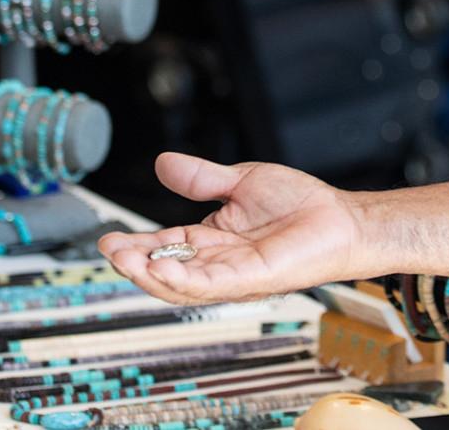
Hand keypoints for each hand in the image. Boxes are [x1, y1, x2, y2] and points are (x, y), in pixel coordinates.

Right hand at [99, 153, 366, 305]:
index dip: (136, 245)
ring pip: (182, 285)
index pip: (165, 246)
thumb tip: (162, 163)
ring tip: (125, 260)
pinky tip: (161, 268)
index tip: (108, 239)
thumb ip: (201, 178)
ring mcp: (234, 274)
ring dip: (150, 274)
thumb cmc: (300, 203)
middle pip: (166, 271)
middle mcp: (218, 262)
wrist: (340, 216)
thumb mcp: (241, 181)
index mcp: (212, 239)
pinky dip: (183, 279)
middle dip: (134, 264)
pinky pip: (212, 284)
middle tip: (109, 251)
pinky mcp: (254, 279)